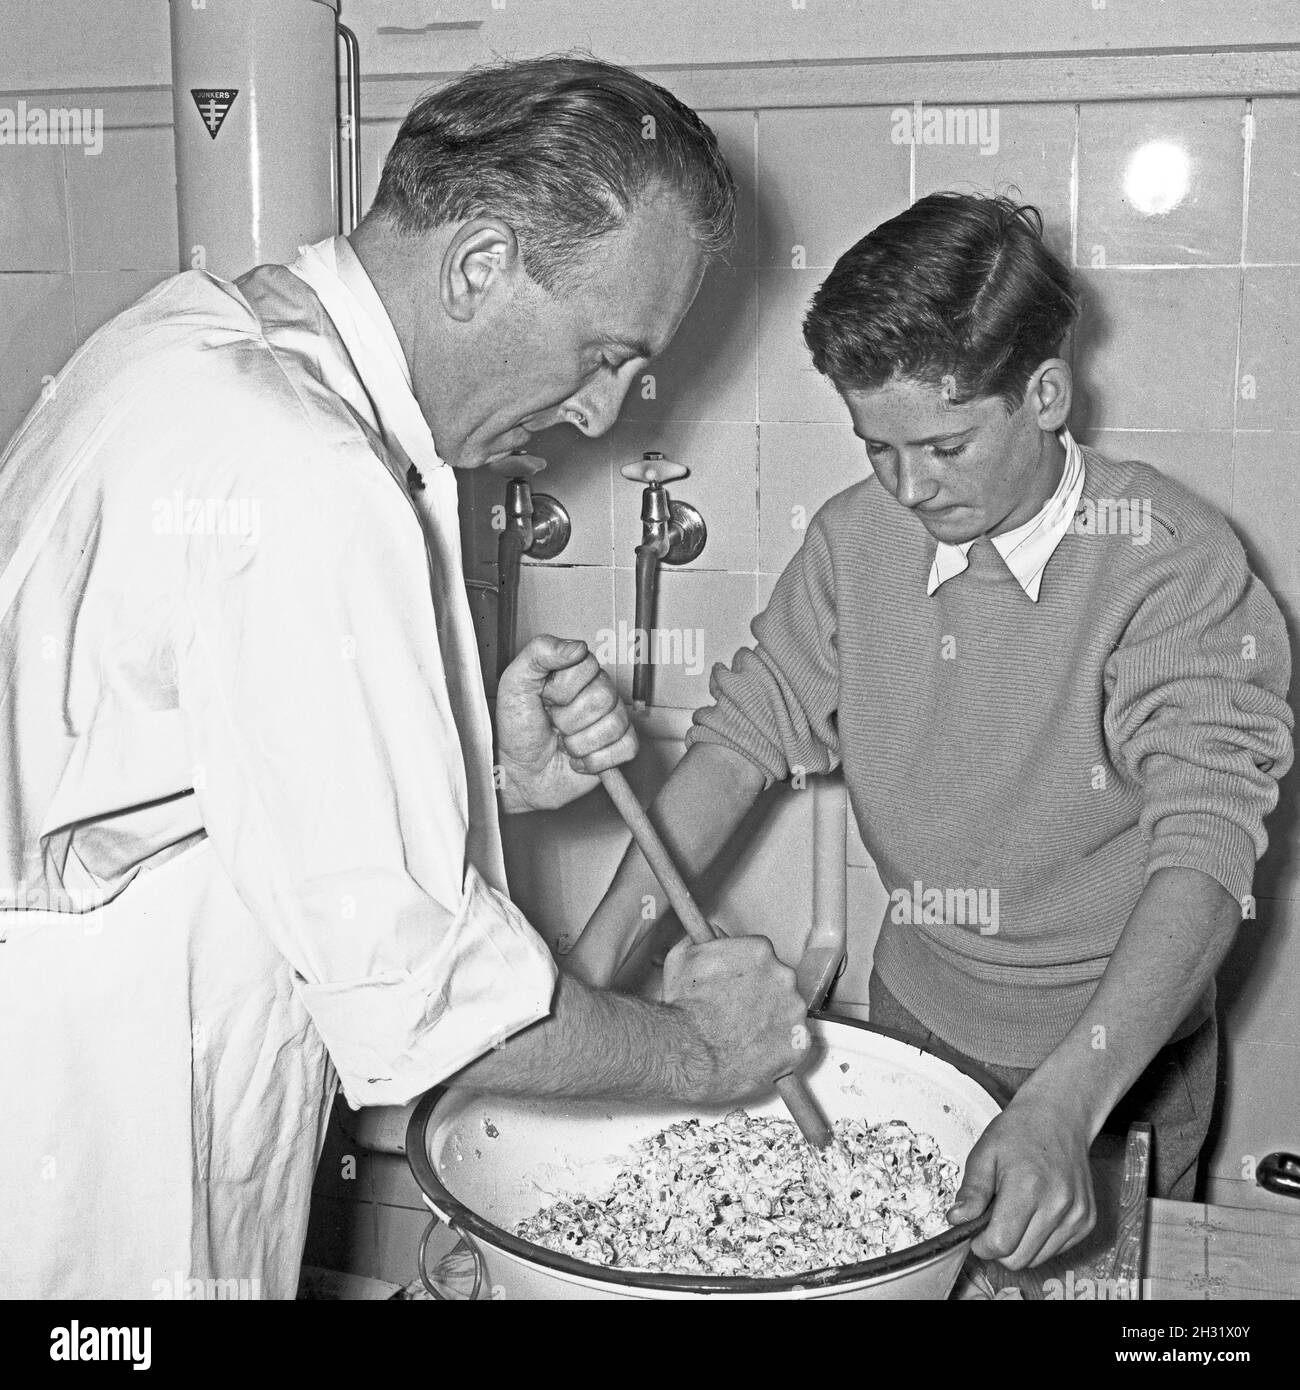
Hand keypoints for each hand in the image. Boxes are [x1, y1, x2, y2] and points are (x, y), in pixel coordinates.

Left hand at [495, 635, 636, 812]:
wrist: (521, 773)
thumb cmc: (518, 729)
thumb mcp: (515, 684)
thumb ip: (539, 653)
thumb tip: (577, 647)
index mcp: (578, 672)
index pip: (588, 665)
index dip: (563, 688)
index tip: (545, 699)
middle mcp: (600, 692)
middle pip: (602, 697)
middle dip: (568, 720)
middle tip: (553, 725)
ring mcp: (613, 719)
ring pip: (614, 725)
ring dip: (578, 744)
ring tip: (564, 744)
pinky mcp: (621, 747)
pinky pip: (627, 748)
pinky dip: (596, 761)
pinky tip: (579, 760)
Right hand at [661, 935, 807, 1103]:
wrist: (689, 1050)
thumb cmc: (685, 1006)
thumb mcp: (684, 956)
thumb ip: (705, 938)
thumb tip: (712, 933)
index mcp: (760, 951)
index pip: (761, 955)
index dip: (747, 972)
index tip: (737, 984)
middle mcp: (784, 976)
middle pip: (778, 982)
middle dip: (761, 995)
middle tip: (737, 1010)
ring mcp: (794, 1011)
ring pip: (788, 1012)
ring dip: (771, 1021)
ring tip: (743, 1034)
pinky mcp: (798, 1044)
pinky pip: (792, 1044)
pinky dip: (778, 1049)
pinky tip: (754, 1051)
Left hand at [947, 1091, 1096, 1269]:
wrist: (1060, 1116)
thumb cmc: (1020, 1131)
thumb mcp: (985, 1153)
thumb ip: (971, 1191)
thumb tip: (957, 1220)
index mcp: (1028, 1187)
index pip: (1001, 1244)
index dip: (982, 1244)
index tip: (975, 1232)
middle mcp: (1058, 1205)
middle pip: (1019, 1259)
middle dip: (999, 1247)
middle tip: (992, 1220)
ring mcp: (1076, 1215)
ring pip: (1037, 1258)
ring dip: (1020, 1244)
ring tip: (1015, 1211)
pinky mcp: (1087, 1221)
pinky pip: (1056, 1250)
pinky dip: (1040, 1240)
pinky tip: (1035, 1212)